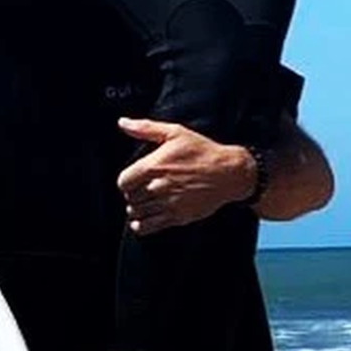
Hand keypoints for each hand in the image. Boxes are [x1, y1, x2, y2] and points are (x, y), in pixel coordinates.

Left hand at [116, 118, 253, 234]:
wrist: (227, 172)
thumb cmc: (202, 151)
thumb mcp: (175, 132)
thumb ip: (145, 128)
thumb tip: (122, 123)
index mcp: (154, 165)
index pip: (123, 182)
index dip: (126, 180)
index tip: (133, 179)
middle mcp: (158, 186)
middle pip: (130, 198)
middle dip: (132, 194)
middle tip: (140, 190)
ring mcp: (168, 203)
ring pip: (137, 213)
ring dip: (136, 209)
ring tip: (143, 202)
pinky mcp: (177, 217)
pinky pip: (148, 227)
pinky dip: (141, 225)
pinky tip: (144, 218)